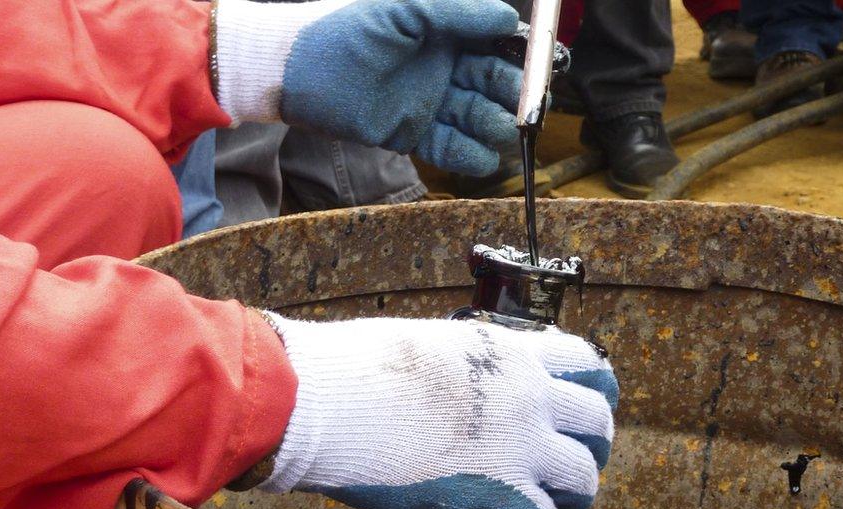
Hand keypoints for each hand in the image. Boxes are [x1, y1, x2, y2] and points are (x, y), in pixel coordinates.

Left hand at [215, 0, 522, 175]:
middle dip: (514, 94)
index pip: (497, 42)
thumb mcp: (403, 7)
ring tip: (503, 131)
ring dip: (495, 125)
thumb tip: (506, 19)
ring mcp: (429, 102)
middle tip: (527, 107)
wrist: (296, 71)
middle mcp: (443, 66)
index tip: (546, 65)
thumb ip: (455, 10)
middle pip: (494, 83)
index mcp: (445, 31)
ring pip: (476, 117)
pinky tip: (485, 158)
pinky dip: (468, 155)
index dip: (524, 54)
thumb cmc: (344, 29)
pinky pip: (448, 148)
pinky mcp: (411, 134)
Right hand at [260, 314, 617, 508]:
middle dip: (590, 444)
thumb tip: (461, 382)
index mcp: (510, 354)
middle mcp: (528, 396)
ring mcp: (520, 447)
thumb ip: (465, 367)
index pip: (586, 364)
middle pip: (598, 422)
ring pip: (585, 479)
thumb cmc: (357, 367)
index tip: (582, 407)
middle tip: (569, 461)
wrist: (327, 399)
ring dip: (573, 496)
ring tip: (556, 506)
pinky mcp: (501, 497)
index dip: (592, 389)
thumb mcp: (429, 346)